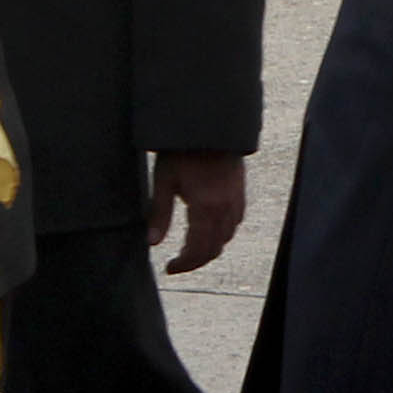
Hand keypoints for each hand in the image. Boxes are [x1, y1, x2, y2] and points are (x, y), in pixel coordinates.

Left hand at [148, 151, 247, 273]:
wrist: (208, 125)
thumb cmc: (182, 151)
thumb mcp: (164, 181)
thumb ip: (159, 214)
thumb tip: (152, 243)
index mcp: (205, 207)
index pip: (198, 249)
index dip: (184, 264)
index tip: (169, 268)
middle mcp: (225, 208)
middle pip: (214, 248)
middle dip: (196, 261)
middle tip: (178, 264)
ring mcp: (236, 199)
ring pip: (227, 237)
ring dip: (210, 248)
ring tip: (192, 249)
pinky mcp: (240, 191)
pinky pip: (235, 222)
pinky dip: (223, 233)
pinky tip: (210, 229)